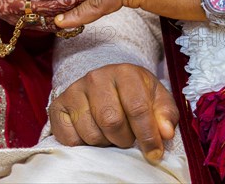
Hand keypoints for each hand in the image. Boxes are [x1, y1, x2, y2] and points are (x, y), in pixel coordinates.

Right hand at [49, 64, 178, 162]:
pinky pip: (70, 138)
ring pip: (91, 133)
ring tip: (110, 136)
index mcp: (125, 72)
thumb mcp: (156, 99)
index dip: (147, 136)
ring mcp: (74, 90)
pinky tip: (93, 135)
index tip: (154, 153)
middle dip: (124, 139)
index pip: (137, 108)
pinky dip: (84, 145)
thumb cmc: (135, 94)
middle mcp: (96, 77)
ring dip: (105, 144)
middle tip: (128, 140)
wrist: (106, 83)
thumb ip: (166, 115)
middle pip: (111, 122)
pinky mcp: (58, 106)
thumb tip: (165, 133)